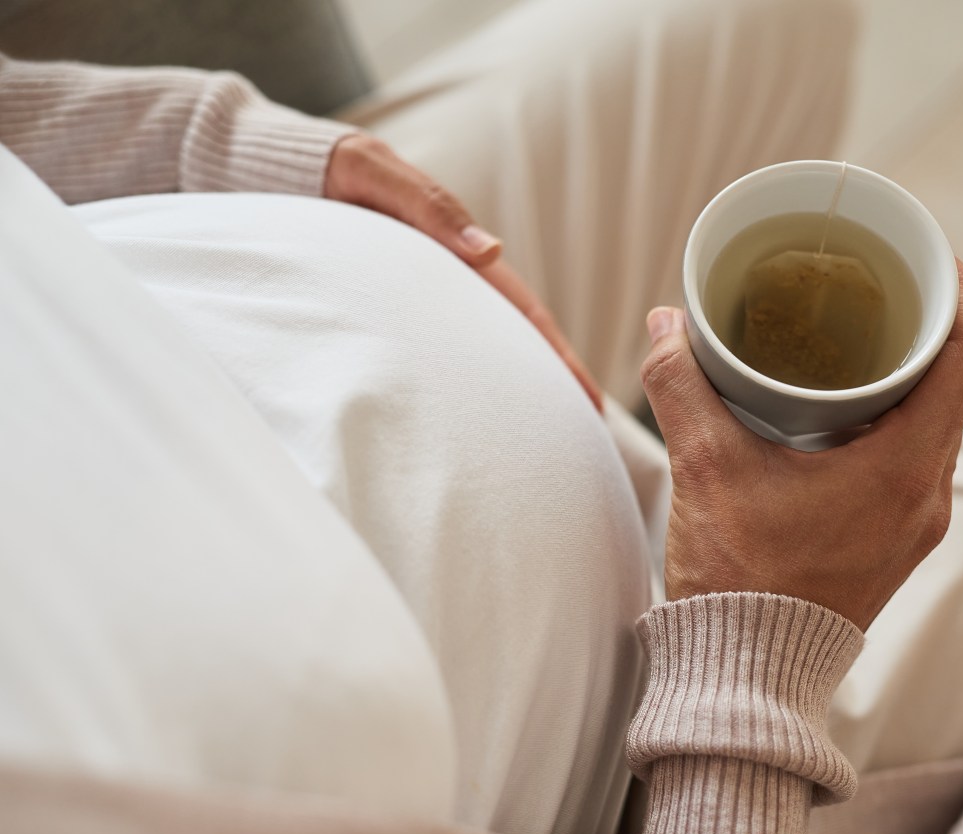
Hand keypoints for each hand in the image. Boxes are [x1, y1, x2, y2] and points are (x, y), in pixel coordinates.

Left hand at [325, 134, 601, 410]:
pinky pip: (428, 356)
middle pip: (512, 343)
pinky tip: (463, 413)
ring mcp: (419, 302)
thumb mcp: (375, 173)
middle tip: (583, 435)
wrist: (273, 169)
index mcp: (459, 255)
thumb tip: (492, 252)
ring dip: (508, 391)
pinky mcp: (385, 312)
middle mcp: (449, 284)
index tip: (589, 400)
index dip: (559, 358)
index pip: (524, 314)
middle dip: (548, 388)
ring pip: (475, 353)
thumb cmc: (329, 168)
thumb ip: (429, 207)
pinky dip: (456, 385)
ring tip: (533, 436)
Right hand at [640, 262, 962, 630]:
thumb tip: (665, 324)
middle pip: (956, 387)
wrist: (746, 673)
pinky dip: (888, 423)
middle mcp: (926, 498)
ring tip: (856, 341)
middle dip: (925, 329)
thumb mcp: (704, 468)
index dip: (960, 295)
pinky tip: (838, 412)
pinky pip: (911, 462)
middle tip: (879, 288)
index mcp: (902, 472)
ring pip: (934, 426)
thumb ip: (682, 385)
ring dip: (907, 380)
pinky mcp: (892, 542)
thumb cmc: (738, 581)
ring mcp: (914, 525)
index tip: (931, 258)